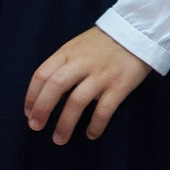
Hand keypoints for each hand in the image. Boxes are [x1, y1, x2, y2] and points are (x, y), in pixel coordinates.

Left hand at [24, 26, 151, 143]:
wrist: (141, 30)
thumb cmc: (105, 42)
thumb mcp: (79, 45)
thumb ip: (64, 64)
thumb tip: (47, 95)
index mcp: (69, 52)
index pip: (42, 74)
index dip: (31, 96)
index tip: (28, 113)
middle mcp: (83, 63)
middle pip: (55, 86)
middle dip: (42, 110)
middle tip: (36, 127)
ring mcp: (102, 74)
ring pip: (77, 101)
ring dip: (65, 123)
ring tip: (59, 139)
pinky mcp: (121, 84)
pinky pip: (104, 109)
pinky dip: (95, 125)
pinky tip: (92, 134)